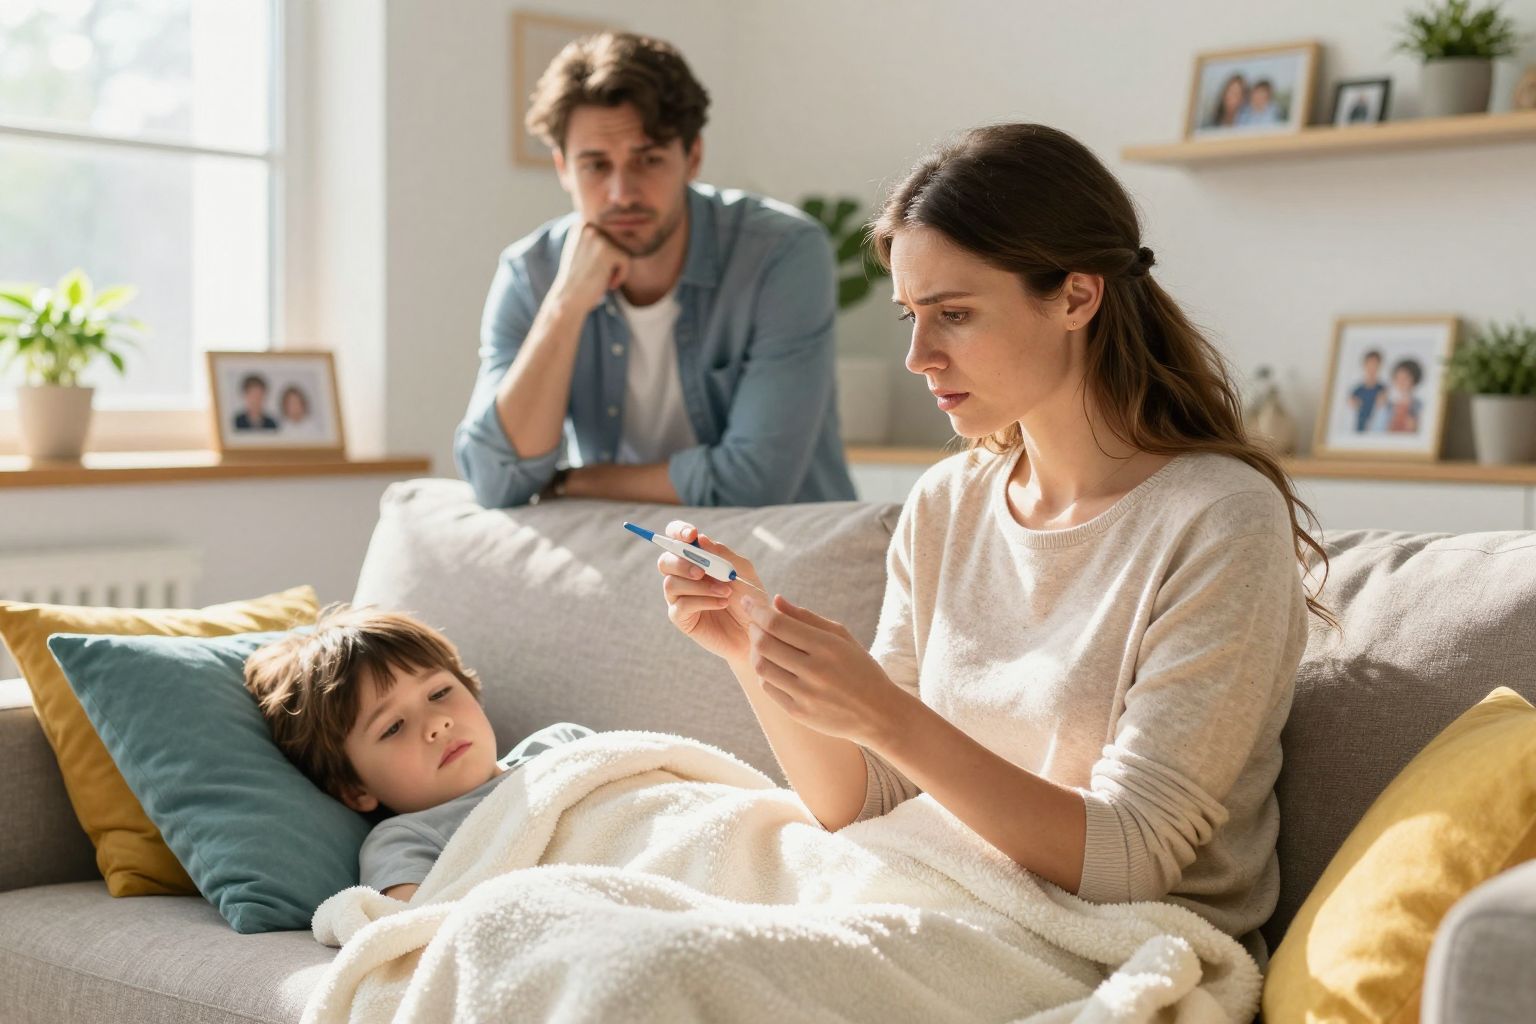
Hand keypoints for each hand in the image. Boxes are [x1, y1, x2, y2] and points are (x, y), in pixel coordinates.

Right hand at [550, 222, 629, 313]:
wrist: (569, 300)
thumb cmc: (579, 279)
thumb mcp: (582, 250)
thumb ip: (596, 237)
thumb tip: (621, 226)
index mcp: (581, 224)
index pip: (611, 234)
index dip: (606, 255)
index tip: (592, 267)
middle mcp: (587, 226)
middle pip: (618, 241)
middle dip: (612, 261)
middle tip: (595, 274)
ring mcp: (597, 237)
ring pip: (623, 251)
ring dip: (615, 268)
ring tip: (599, 277)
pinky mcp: (607, 251)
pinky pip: (627, 261)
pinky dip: (620, 276)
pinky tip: (606, 283)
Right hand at [657, 521, 763, 664]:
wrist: (756, 630)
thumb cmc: (749, 598)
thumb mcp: (742, 571)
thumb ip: (723, 554)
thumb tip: (700, 539)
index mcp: (696, 558)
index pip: (676, 538)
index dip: (678, 531)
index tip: (691, 534)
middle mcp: (683, 575)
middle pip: (665, 561)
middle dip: (682, 563)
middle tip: (702, 571)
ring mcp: (679, 597)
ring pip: (671, 584)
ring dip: (699, 586)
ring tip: (726, 591)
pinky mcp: (681, 617)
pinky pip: (681, 605)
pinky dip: (703, 601)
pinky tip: (722, 603)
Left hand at [740, 593, 907, 746]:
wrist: (878, 713)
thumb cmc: (860, 668)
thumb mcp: (841, 636)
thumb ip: (806, 617)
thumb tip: (775, 601)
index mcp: (827, 646)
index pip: (778, 624)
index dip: (756, 610)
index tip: (747, 601)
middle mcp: (814, 670)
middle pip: (764, 644)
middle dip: (754, 629)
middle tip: (756, 624)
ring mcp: (805, 694)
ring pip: (761, 667)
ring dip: (755, 651)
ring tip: (763, 644)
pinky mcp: (798, 712)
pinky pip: (768, 687)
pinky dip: (765, 673)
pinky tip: (774, 666)